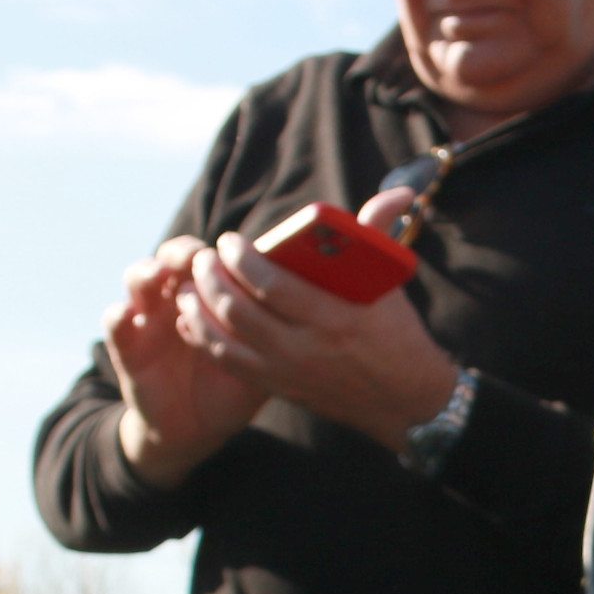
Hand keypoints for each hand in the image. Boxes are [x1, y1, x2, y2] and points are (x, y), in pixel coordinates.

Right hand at [110, 237, 264, 487]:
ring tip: (158, 277)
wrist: (198, 427)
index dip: (220, 250)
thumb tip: (337, 298)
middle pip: (174, 256)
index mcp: (212, 290)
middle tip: (197, 257)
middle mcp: (177, 293)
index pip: (215, 252)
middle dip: (182, 252)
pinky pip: (115, 324)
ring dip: (147, 273)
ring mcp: (149, 316)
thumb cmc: (238, 383)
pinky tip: (125, 316)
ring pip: (139, 278)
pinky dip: (118, 317)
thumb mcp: (267, 353)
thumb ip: (289, 326)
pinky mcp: (128, 345)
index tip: (235, 249)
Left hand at [178, 227, 460, 447]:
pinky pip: (228, 363)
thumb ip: (379, 234)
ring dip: (199, 309)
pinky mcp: (279, 388)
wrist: (405, 401)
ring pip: (225, 339)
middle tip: (203, 258)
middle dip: (212, 279)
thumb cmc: (397, 334)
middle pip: (240, 310)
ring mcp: (289, 372)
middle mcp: (308, 348)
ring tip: (189, 284)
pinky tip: (192, 319)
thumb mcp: (389, 286)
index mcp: (337, 316)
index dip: (242, 260)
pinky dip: (204, 339)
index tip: (230, 240)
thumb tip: (400, 192)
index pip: (273, 284)